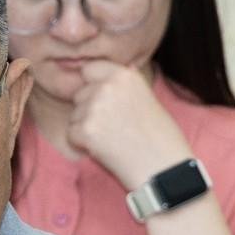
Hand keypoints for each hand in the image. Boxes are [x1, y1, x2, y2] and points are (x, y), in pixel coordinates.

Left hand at [69, 61, 193, 190]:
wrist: (163, 167)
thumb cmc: (160, 137)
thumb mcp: (148, 98)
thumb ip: (129, 84)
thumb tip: (127, 66)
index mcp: (124, 75)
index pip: (90, 69)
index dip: (92, 85)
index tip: (104, 101)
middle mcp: (107, 86)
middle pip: (79, 94)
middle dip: (88, 110)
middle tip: (114, 127)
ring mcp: (94, 107)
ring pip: (74, 116)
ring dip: (86, 129)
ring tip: (113, 140)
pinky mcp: (85, 130)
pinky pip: (71, 135)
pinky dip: (83, 145)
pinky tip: (105, 150)